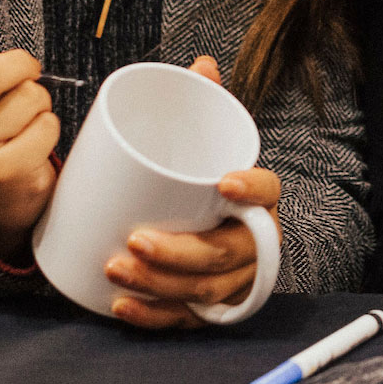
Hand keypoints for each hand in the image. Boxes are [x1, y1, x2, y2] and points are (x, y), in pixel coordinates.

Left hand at [105, 53, 278, 327]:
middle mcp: (253, 244)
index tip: (222, 181)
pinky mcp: (208, 307)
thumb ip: (206, 105)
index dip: (252, 190)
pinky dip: (153, 317)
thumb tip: (201, 65)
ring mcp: (232, 279)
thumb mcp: (210, 143)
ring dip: (160, 285)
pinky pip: (184, 319)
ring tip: (115, 268)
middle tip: (134, 237)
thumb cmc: (207, 183)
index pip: (268, 192)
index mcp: (260, 201)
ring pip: (202, 290)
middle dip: (180, 252)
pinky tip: (122, 307)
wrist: (216, 231)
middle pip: (225, 253)